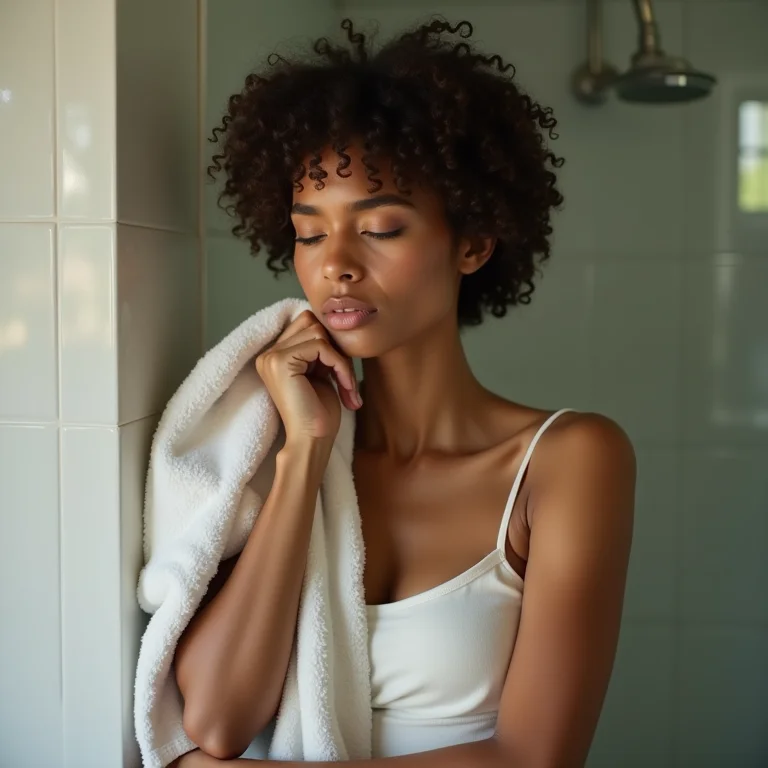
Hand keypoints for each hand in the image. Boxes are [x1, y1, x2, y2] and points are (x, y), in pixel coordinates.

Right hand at [255, 310, 360, 444]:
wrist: (312, 442)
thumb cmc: (319, 414)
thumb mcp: (320, 372)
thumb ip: (319, 349)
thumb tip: (333, 322)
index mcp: (274, 355)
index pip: (306, 323)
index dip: (330, 343)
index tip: (341, 372)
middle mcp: (267, 353)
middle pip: (311, 322)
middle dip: (335, 347)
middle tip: (345, 377)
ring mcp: (271, 357)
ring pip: (318, 332)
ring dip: (341, 359)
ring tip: (346, 385)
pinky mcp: (280, 362)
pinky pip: (321, 346)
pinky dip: (340, 365)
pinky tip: (345, 388)